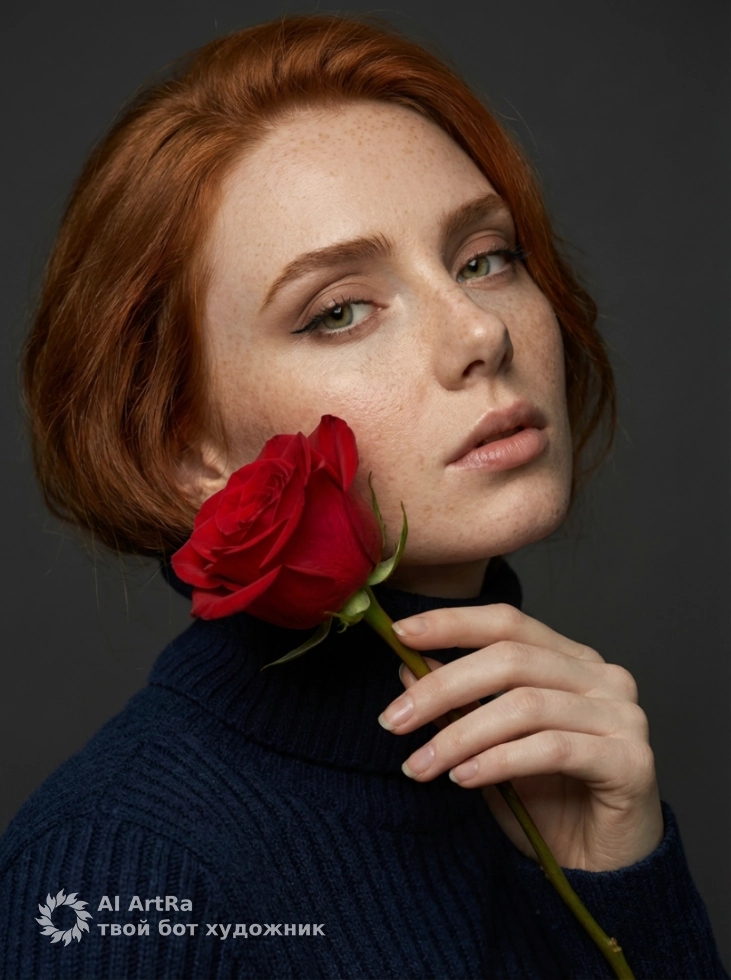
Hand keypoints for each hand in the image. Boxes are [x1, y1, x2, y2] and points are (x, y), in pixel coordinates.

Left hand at [378, 603, 663, 871]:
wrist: (601, 868)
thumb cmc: (547, 802)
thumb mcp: (488, 747)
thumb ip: (458, 705)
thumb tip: (405, 667)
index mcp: (570, 660)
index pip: (507, 622)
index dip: (452, 623)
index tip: (399, 634)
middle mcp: (602, 677)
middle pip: (510, 660)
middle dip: (441, 688)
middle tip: (392, 720)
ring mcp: (623, 715)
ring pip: (525, 706)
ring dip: (460, 735)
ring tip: (421, 765)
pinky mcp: (631, 759)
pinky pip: (552, 749)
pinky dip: (499, 761)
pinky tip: (464, 778)